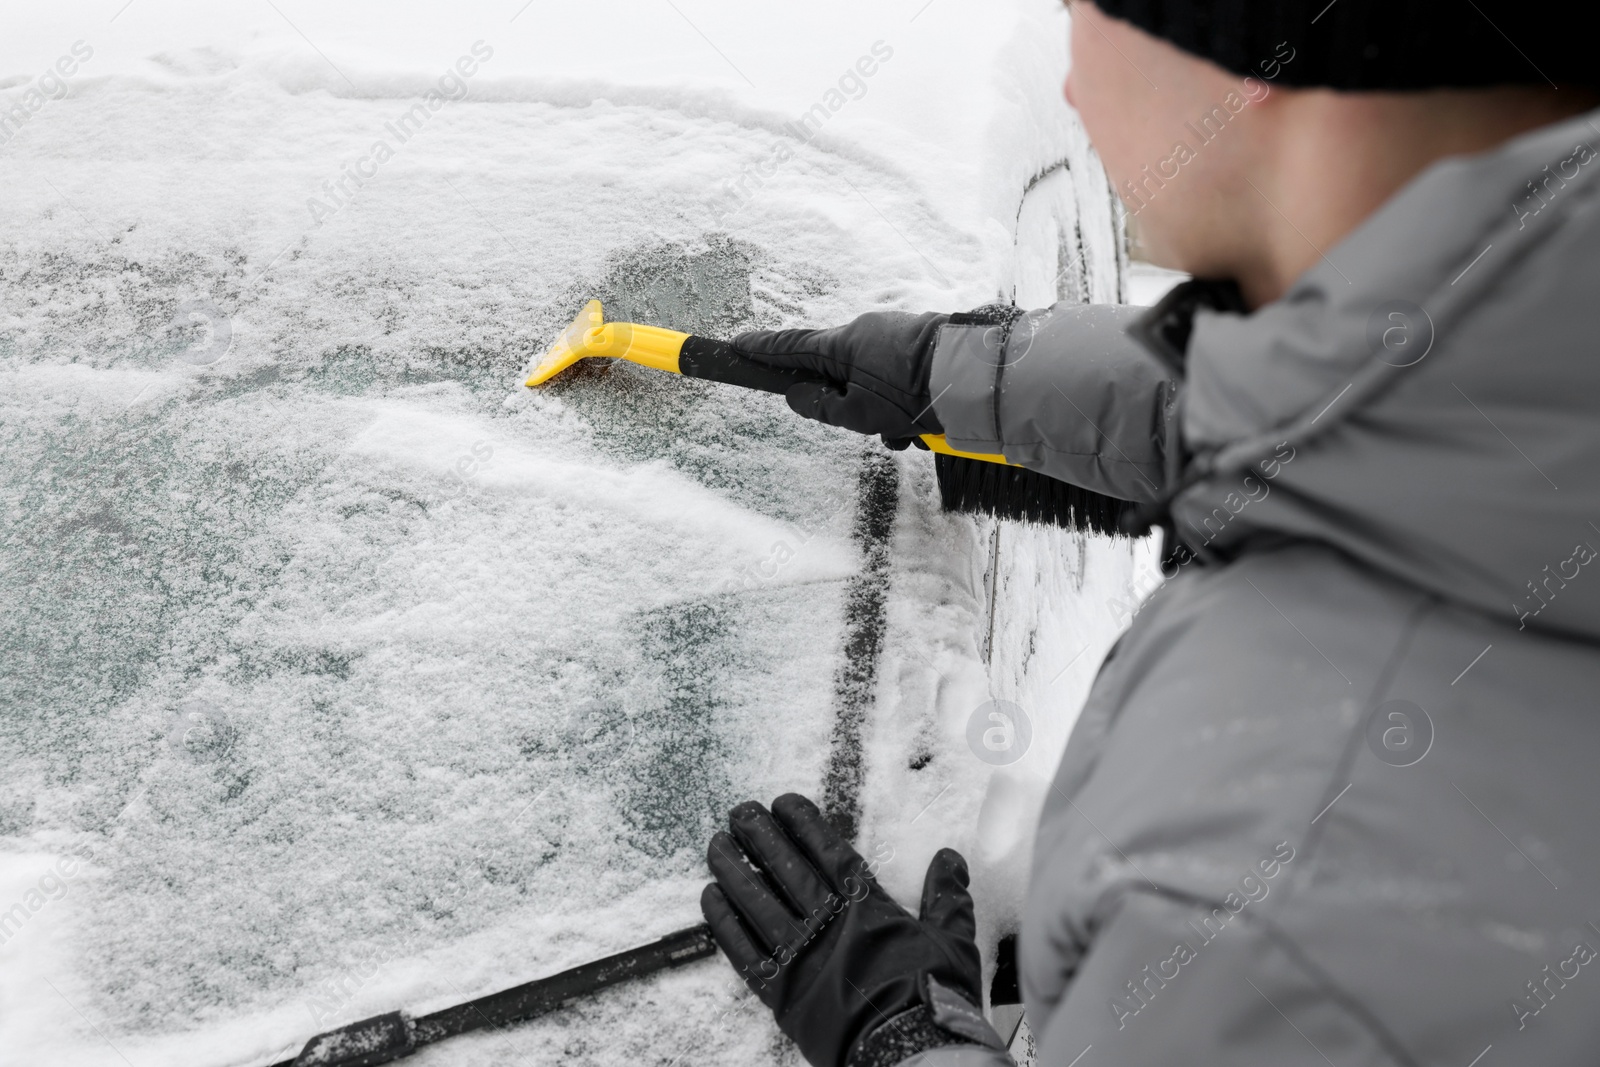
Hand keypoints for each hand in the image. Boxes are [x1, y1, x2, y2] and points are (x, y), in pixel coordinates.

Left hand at [700, 794, 992, 1066]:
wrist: (909, 1051)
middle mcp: (828, 923)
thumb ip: (947, 897)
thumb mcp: (951, 940)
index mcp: (867, 907)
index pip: (826, 851)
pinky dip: (724, 923)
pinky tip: (711, 899)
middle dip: (761, 836)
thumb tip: (951, 860)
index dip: (803, 824)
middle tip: (741, 813)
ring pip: (757, 902)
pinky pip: (744, 950)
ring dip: (734, 870)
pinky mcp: (781, 992)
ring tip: (717, 846)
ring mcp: (801, 956)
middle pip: (785, 868)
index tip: (784, 803)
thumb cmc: (932, 997)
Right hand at [731, 312, 949, 438]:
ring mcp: (897, 334)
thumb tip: (799, 394)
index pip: (791, 347)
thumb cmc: (913, 394)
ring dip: (886, 414)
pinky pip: (901, 379)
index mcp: (844, 344)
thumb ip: (822, 407)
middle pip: (841, 374)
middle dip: (852, 407)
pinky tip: (927, 424)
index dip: (763, 351)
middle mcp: (867, 331)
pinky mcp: (922, 343)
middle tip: (876, 429)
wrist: (977, 376)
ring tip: (909, 433)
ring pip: (874, 382)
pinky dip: (907, 405)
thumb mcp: (859, 413)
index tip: (739, 346)